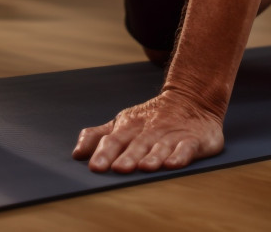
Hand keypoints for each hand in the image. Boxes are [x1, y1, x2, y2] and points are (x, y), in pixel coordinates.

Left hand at [71, 89, 224, 173]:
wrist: (191, 99)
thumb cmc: (150, 119)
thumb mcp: (122, 123)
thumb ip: (99, 136)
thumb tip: (77, 154)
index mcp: (129, 127)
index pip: (113, 140)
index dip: (104, 153)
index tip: (95, 167)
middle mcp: (149, 132)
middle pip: (137, 145)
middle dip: (128, 157)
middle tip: (118, 169)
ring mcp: (171, 136)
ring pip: (160, 147)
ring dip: (152, 157)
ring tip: (144, 167)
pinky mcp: (193, 140)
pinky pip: (186, 148)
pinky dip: (180, 156)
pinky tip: (173, 164)